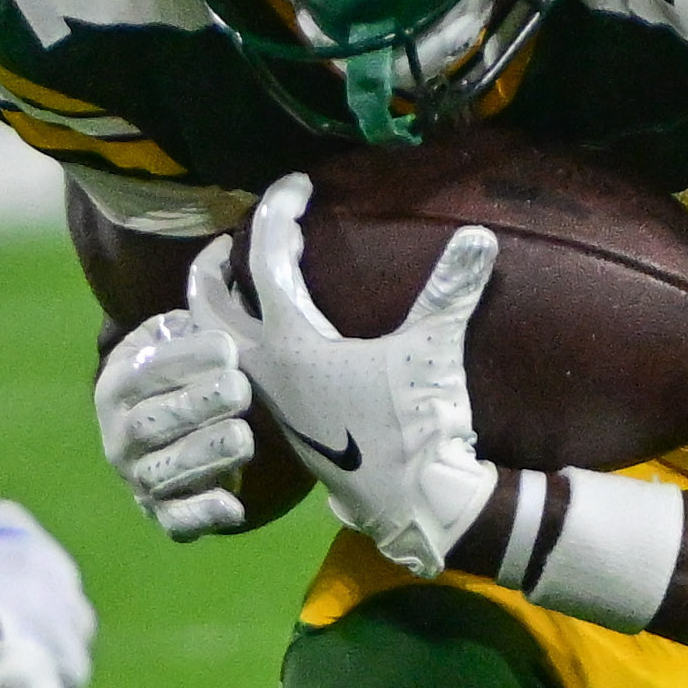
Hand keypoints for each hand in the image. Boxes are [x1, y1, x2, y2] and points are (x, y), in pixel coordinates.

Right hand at [95, 304, 256, 537]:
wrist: (168, 426)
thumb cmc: (183, 370)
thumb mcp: (177, 333)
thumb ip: (197, 301)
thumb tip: (222, 248)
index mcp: (117, 384)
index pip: (142, 372)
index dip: (183, 360)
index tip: (228, 348)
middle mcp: (118, 435)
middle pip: (149, 424)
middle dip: (196, 406)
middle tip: (240, 390)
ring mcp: (137, 477)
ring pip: (163, 473)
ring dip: (203, 456)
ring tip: (243, 438)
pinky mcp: (162, 512)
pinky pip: (175, 522)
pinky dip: (201, 517)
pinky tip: (233, 506)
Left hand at [195, 173, 498, 574]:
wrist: (413, 501)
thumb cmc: (416, 424)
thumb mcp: (433, 348)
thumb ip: (451, 289)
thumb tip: (480, 235)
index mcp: (290, 343)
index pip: (266, 258)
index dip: (278, 211)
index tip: (298, 185)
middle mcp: (264, 370)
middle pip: (207, 305)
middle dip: (212, 264)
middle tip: (230, 238)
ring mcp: (269, 400)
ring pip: (217, 343)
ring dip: (219, 308)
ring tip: (241, 284)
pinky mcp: (282, 421)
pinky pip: (239, 369)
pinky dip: (240, 340)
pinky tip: (271, 336)